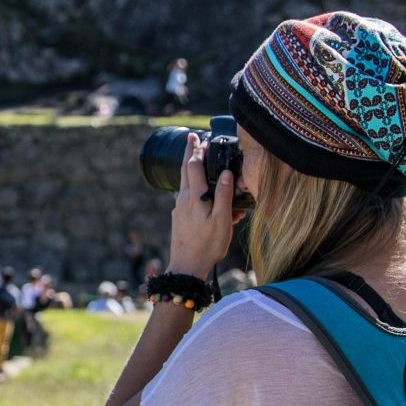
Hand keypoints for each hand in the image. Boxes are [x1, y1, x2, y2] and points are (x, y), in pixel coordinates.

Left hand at [166, 133, 235, 278]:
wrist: (186, 267)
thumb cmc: (207, 245)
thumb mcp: (221, 220)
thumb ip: (223, 195)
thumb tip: (226, 173)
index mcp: (194, 197)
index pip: (194, 166)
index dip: (198, 150)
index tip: (199, 137)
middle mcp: (183, 199)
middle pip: (186, 170)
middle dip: (190, 153)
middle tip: (191, 138)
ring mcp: (179, 208)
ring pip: (186, 183)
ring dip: (192, 170)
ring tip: (197, 160)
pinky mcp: (179, 218)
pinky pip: (189, 198)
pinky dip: (196, 191)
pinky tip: (204, 195)